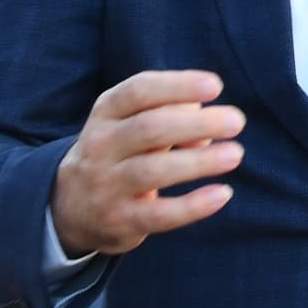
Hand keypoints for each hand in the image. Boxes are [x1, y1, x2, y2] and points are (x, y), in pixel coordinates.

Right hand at [51, 69, 243, 258]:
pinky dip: (192, 205)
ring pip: (153, 171)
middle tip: (237, 121)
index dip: (178, 86)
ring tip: (235, 154)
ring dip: (198, 161)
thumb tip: (209, 123)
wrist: (71, 205)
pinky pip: (159, 214)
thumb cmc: (120, 152)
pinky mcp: (119, 221)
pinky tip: (222, 194)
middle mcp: (100, 146)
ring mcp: (106, 185)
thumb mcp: (134, 124)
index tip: (216, 86)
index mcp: (106, 113)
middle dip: (196, 124)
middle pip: (149, 129)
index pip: (139, 91)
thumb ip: (172, 115)